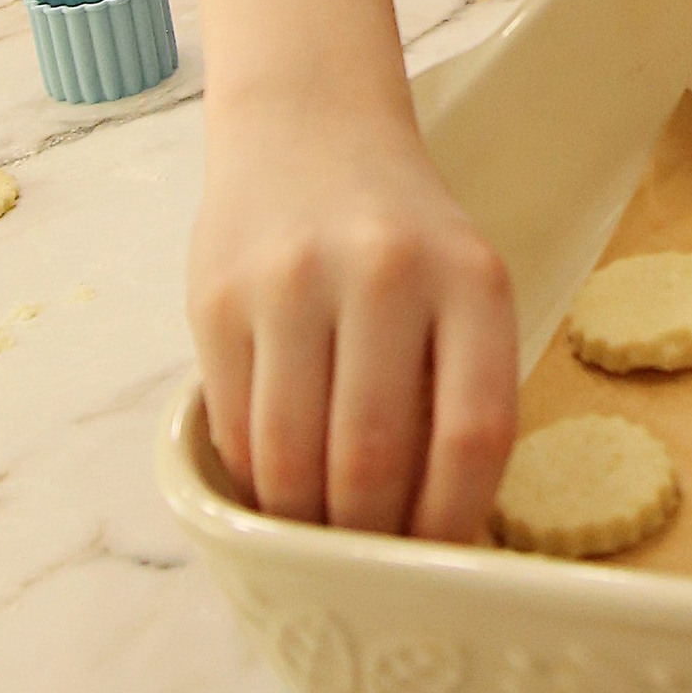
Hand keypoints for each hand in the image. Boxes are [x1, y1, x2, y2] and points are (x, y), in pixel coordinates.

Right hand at [188, 90, 516, 541]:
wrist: (307, 125)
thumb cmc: (400, 232)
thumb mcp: (459, 284)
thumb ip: (457, 387)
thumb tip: (437, 539)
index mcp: (469, 278)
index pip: (473, 433)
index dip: (452, 522)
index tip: (437, 565)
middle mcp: (385, 273)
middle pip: (373, 460)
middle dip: (367, 538)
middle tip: (367, 567)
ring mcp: (293, 283)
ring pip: (292, 459)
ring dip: (303, 522)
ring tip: (316, 535)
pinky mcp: (218, 298)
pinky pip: (236, 429)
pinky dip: (255, 480)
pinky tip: (273, 484)